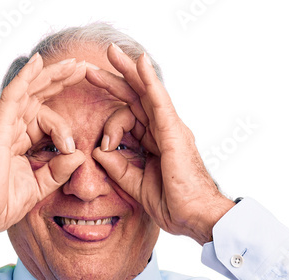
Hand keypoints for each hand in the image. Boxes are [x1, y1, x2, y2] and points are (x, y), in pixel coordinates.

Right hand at [0, 55, 87, 240]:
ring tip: (74, 64)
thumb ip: (58, 171)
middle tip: (83, 67)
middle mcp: (9, 128)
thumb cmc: (1, 205)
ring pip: (29, 91)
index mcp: (18, 141)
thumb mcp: (39, 186)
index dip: (64, 122)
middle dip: (60, 81)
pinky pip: (12, 96)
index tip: (76, 141)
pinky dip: (25, 78)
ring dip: (51, 75)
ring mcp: (2, 126)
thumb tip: (79, 155)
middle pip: (37, 96)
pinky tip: (38, 63)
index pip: (44, 118)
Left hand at [88, 45, 234, 245]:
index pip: (130, 119)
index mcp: (156, 143)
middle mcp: (164, 130)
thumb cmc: (174, 205)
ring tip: (109, 52)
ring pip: (145, 92)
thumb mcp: (137, 186)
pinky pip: (159, 101)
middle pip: (136, 98)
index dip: (110, 123)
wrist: (195, 217)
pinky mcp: (174, 132)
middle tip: (93, 64)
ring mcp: (170, 129)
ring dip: (126, 71)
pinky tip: (139, 63)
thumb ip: (119, 168)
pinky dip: (149, 81)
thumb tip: (98, 151)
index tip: (101, 145)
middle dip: (115, 79)